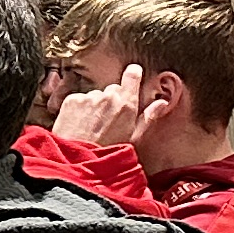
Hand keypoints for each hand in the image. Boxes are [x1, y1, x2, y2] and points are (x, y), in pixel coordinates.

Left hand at [53, 62, 180, 151]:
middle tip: (107, 120)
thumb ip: (148, 117)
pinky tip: (79, 124)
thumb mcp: (134, 138)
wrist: (78, 159)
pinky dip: (78, 109)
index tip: (133, 74)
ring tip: (91, 126)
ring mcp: (88, 98)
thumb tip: (162, 103)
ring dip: (93, 106)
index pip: (132, 76)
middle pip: (112, 90)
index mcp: (127, 104)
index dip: (132, 75)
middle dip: (111, 100)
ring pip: (93, 96)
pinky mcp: (71, 100)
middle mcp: (108, 97)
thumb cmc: (108, 151)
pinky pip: (77, 99)